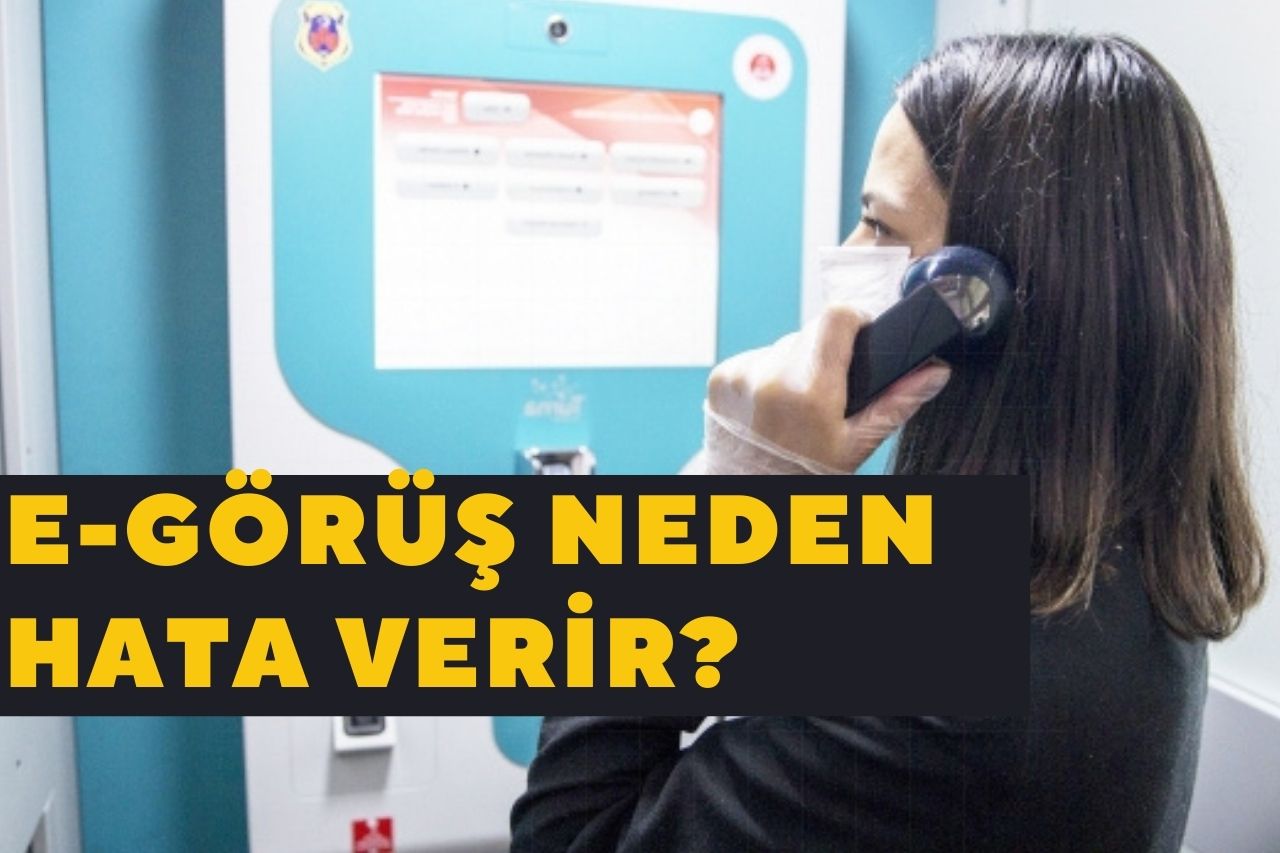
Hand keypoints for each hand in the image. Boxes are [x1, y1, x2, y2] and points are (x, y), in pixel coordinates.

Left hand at [706, 304, 951, 472]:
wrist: (748, 491)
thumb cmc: (804, 471)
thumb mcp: (856, 443)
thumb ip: (897, 402)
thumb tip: (936, 371)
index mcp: (810, 391)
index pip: (837, 316)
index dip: (856, 320)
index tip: (861, 337)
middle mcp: (771, 376)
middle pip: (812, 332)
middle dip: (826, 354)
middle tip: (829, 391)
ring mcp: (742, 375)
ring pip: (784, 346)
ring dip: (796, 366)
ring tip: (797, 405)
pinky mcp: (721, 377)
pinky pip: (757, 358)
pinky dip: (768, 375)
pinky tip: (771, 406)